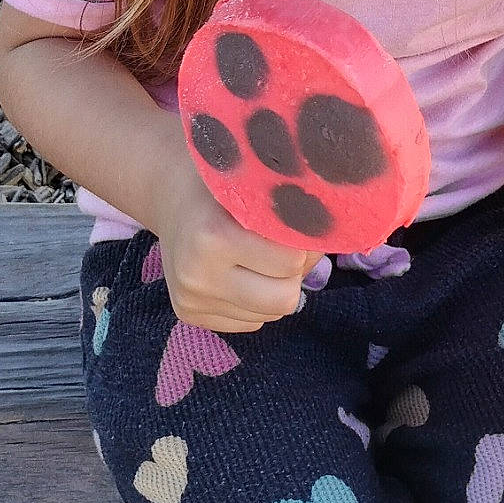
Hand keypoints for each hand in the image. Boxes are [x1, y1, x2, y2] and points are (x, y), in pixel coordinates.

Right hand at [151, 146, 317, 332]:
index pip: (291, 262)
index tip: (300, 226)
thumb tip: (336, 235)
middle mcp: (197, 275)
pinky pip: (250, 322)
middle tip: (288, 247)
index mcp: (212, 237)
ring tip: (263, 256)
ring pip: (270, 315)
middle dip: (294, 274)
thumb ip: (287, 208)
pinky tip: (243, 271)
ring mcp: (191, 300)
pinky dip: (256, 301)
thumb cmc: (221, 180)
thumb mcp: (251, 180)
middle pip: (284, 299)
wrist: (167, 191)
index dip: (303, 244)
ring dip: (277, 288)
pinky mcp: (189, 316)